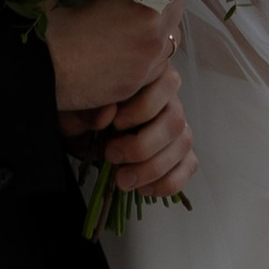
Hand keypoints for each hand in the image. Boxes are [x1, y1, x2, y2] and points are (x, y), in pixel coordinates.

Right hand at [45, 0, 176, 115]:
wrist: (39, 72)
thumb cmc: (54, 23)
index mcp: (146, 5)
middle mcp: (154, 36)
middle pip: (174, 14)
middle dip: (162, 5)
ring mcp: (146, 64)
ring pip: (166, 41)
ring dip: (156, 32)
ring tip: (131, 27)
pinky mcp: (134, 86)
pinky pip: (152, 67)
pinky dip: (145, 58)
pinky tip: (122, 51)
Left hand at [92, 65, 196, 202]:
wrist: (82, 133)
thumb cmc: (86, 112)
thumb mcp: (79, 107)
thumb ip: (91, 109)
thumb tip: (107, 114)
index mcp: (151, 79)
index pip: (168, 83)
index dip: (145, 106)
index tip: (116, 124)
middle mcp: (170, 101)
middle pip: (176, 121)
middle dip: (144, 146)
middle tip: (112, 156)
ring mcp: (177, 128)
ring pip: (183, 145)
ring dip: (153, 168)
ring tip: (122, 180)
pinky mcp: (179, 155)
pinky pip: (189, 166)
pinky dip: (169, 182)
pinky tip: (144, 189)